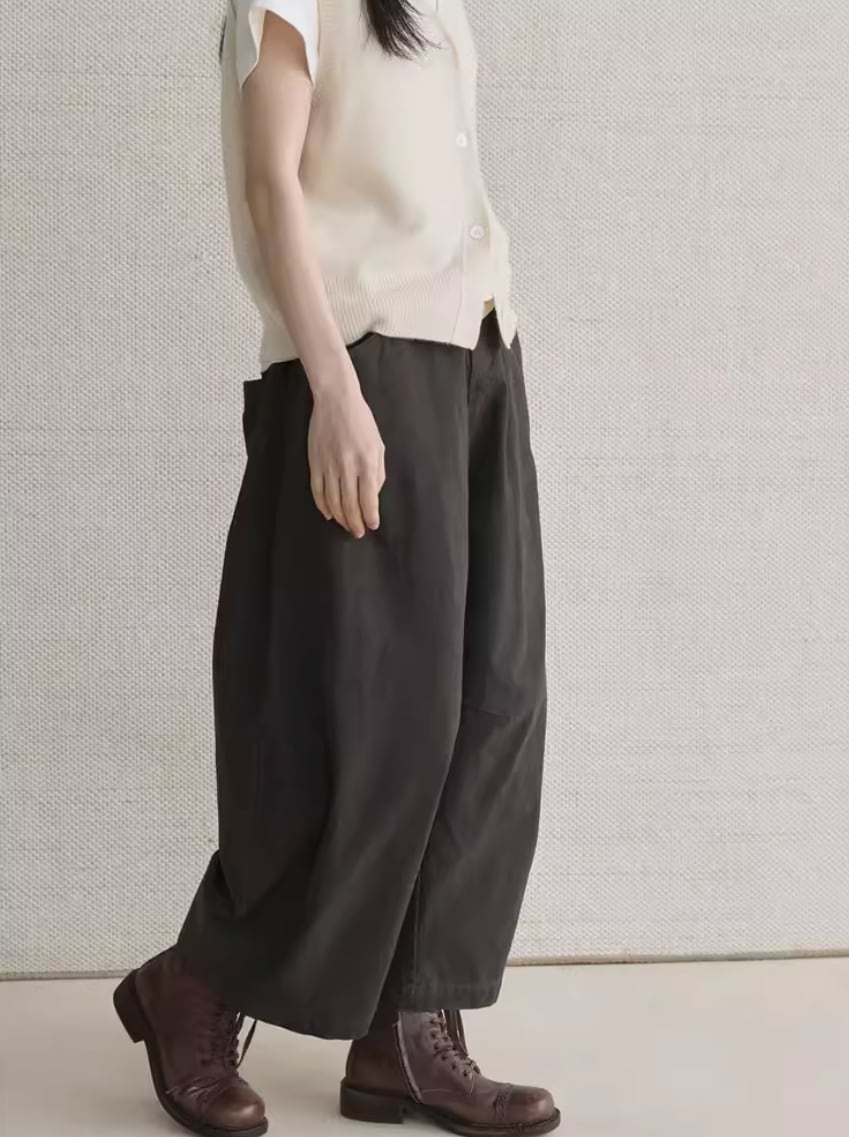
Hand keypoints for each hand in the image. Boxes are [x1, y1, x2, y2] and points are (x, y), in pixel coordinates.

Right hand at [308, 368, 385, 537]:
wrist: (335, 400)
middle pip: (349, 504)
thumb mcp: (378, 445)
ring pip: (333, 500)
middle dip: (355, 522)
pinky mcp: (314, 462)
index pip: (368, 498)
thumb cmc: (361, 422)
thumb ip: (378, 471)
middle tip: (358, 532)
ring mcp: (328, 465)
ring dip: (340, 517)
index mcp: (366, 461)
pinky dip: (323, 505)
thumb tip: (374, 494)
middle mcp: (347, 466)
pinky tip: (329, 514)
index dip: (370, 516)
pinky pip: (317, 490)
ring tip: (346, 525)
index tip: (372, 525)